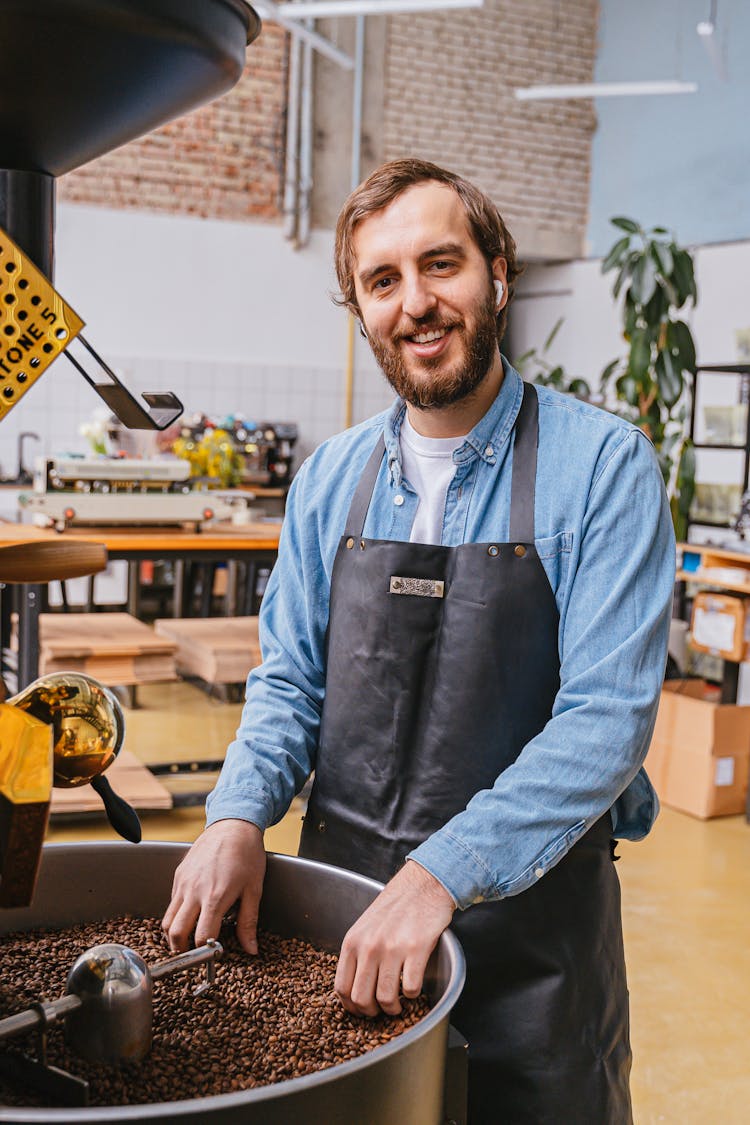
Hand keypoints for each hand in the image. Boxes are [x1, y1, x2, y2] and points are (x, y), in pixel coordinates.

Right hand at [161, 819, 265, 953]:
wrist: (233, 825)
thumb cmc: (247, 855)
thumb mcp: (254, 890)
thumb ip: (248, 922)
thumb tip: (251, 949)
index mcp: (215, 897)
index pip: (201, 937)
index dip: (205, 952)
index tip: (212, 956)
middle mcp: (194, 891)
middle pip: (175, 932)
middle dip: (181, 950)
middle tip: (191, 956)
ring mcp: (183, 882)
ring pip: (167, 919)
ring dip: (173, 935)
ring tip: (185, 941)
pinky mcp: (178, 874)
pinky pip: (171, 901)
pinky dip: (175, 914)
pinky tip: (188, 915)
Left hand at [334, 861, 454, 1017]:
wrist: (422, 885)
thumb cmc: (395, 907)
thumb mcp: (365, 927)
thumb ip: (358, 953)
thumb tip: (354, 988)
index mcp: (353, 942)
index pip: (342, 988)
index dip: (352, 1007)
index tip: (361, 1011)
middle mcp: (369, 946)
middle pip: (362, 999)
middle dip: (372, 1012)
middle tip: (382, 1010)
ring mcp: (392, 948)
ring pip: (386, 998)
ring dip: (394, 1008)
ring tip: (400, 1004)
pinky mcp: (416, 949)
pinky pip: (412, 989)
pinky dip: (414, 996)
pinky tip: (415, 986)